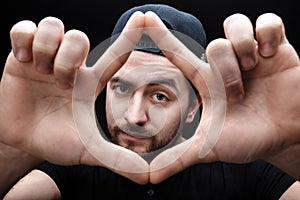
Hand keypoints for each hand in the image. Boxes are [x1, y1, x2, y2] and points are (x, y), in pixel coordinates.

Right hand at [0, 12, 148, 183]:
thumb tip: (145, 175)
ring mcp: (45, 58)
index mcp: (90, 82)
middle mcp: (71, 65)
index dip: (130, 36)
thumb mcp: (87, 149)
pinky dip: (23, 39)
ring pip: (53, 26)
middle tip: (60, 82)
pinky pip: (23, 27)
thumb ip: (114, 159)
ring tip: (40, 71)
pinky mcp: (19, 55)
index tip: (144, 17)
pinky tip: (23, 59)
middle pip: (79, 35)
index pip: (115, 54)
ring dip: (47, 48)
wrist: (23, 140)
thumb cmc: (57, 141)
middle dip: (69, 56)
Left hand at [145, 12, 299, 182]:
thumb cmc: (248, 139)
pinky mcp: (276, 45)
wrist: (286, 135)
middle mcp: (226, 63)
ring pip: (235, 27)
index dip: (160, 35)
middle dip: (229, 70)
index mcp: (207, 81)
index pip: (178, 53)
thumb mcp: (210, 147)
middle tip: (241, 93)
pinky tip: (271, 53)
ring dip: (246, 48)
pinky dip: (268, 34)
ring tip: (257, 66)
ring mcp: (250, 52)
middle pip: (215, 44)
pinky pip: (268, 21)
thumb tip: (149, 178)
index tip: (143, 17)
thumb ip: (179, 158)